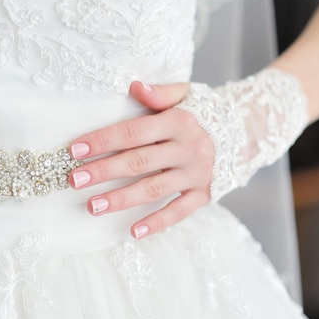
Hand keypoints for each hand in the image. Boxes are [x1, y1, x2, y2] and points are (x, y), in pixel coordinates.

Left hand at [68, 81, 213, 238]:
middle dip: (103, 172)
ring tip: (92, 206)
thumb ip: (160, 93)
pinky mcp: (204, 194)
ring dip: (121, 199)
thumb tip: (135, 87)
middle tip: (74, 180)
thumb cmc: (200, 112)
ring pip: (153, 189)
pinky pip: (179, 212)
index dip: (103, 141)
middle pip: (138, 162)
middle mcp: (188, 149)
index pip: (133, 132)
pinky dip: (157, 223)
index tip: (75, 150)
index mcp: (178, 122)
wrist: (244, 131)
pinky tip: (133, 231)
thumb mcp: (185, 94)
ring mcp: (197, 174)